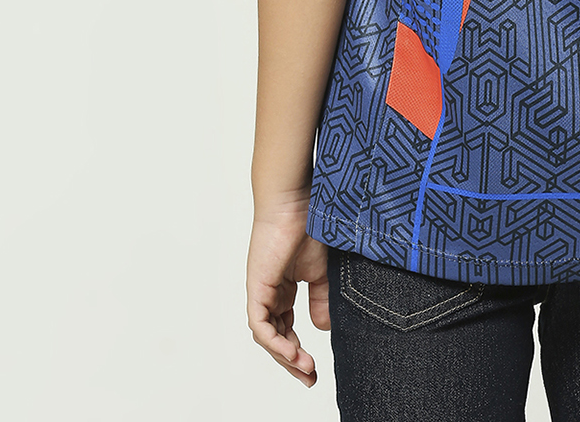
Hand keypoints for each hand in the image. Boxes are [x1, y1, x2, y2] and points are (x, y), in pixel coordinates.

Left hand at [246, 203, 330, 386]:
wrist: (297, 201)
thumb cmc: (309, 225)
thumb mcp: (320, 271)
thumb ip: (321, 299)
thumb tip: (322, 328)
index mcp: (283, 288)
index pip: (287, 328)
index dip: (299, 350)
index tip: (315, 368)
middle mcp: (269, 293)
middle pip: (276, 338)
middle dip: (292, 361)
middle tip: (310, 379)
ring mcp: (261, 292)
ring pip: (267, 336)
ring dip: (285, 356)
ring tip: (306, 369)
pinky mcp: (257, 289)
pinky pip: (261, 325)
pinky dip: (275, 342)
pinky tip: (292, 352)